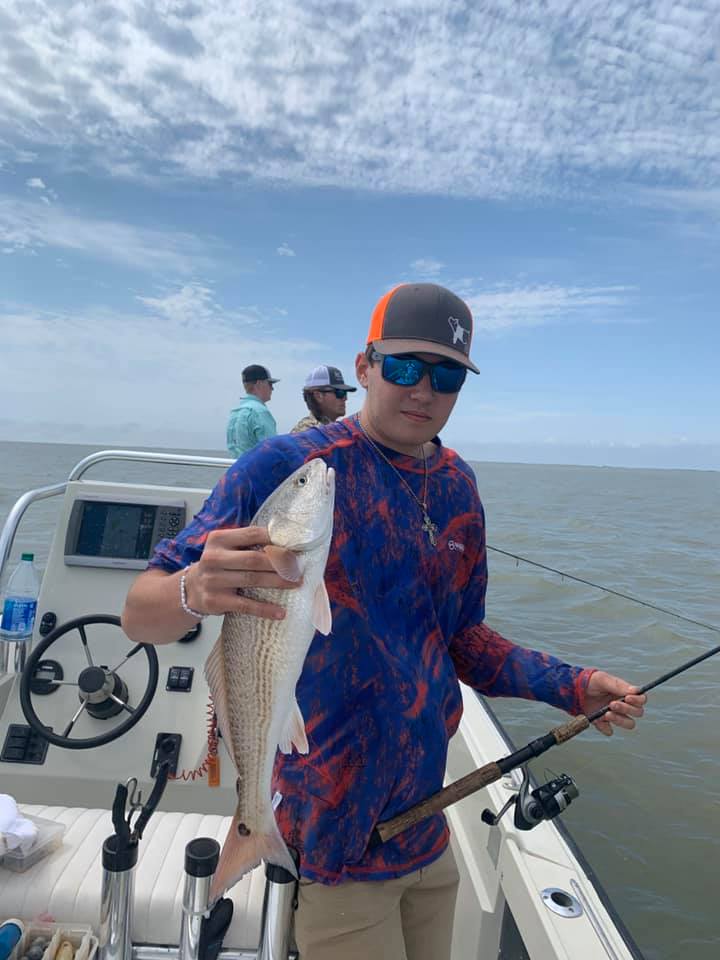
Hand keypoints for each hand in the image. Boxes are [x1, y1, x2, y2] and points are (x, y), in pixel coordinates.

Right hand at [184, 526, 300, 619]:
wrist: (191, 589)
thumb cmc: (218, 565)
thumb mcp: (226, 548)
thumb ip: (248, 543)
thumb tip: (285, 544)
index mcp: (219, 539)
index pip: (252, 534)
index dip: (275, 539)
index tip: (294, 545)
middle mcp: (214, 558)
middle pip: (254, 559)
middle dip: (280, 563)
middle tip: (298, 568)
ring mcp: (214, 580)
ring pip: (253, 580)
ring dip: (278, 582)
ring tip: (296, 583)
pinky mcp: (217, 601)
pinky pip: (246, 605)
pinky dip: (265, 609)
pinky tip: (280, 612)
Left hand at [583, 670, 645, 736]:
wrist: (573, 690)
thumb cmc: (590, 681)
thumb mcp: (603, 679)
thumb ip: (618, 685)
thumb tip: (635, 691)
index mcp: (625, 693)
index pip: (641, 700)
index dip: (638, 700)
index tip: (628, 698)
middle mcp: (623, 706)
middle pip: (638, 713)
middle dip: (626, 709)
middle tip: (612, 704)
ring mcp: (614, 715)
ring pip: (629, 724)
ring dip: (620, 720)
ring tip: (606, 713)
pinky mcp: (603, 723)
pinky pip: (609, 731)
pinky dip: (605, 727)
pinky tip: (597, 720)